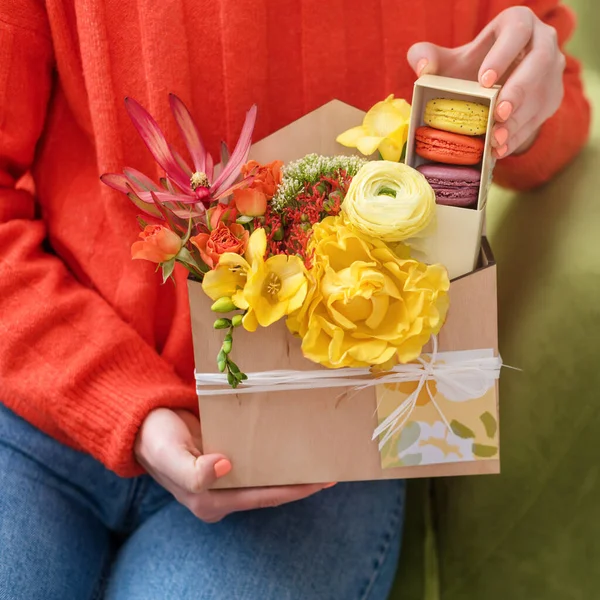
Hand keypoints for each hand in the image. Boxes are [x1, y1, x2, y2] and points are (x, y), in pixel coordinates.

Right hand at [135, 408, 331, 522]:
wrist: (142, 423)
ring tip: (320, 455)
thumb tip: (225, 467)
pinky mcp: (226, 459)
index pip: (263, 497)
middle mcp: (222, 493)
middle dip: (301, 480)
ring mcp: (225, 476)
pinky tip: (293, 443)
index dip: (295, 489)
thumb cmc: (154, 439)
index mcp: (210, 500)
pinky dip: (277, 454)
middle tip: (331, 466)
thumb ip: (192, 470)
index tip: (323, 479)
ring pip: (267, 475)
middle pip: (270, 489)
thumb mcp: (168, 454)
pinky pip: (258, 459)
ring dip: (292, 467)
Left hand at [408, 6, 565, 157]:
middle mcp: (543, 43)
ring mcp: (552, 72)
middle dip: (519, 90)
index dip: (503, 54)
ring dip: (519, 120)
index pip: (517, 30)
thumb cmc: (467, 69)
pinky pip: (540, 118)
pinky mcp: (552, 98)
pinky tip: (500, 149)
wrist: (489, 87)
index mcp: (518, 23)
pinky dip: (519, 136)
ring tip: (496, 139)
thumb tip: (423, 68)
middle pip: (540, 62)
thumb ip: (426, 56)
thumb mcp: (446, 60)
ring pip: (542, 94)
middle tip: (498, 113)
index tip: (484, 80)